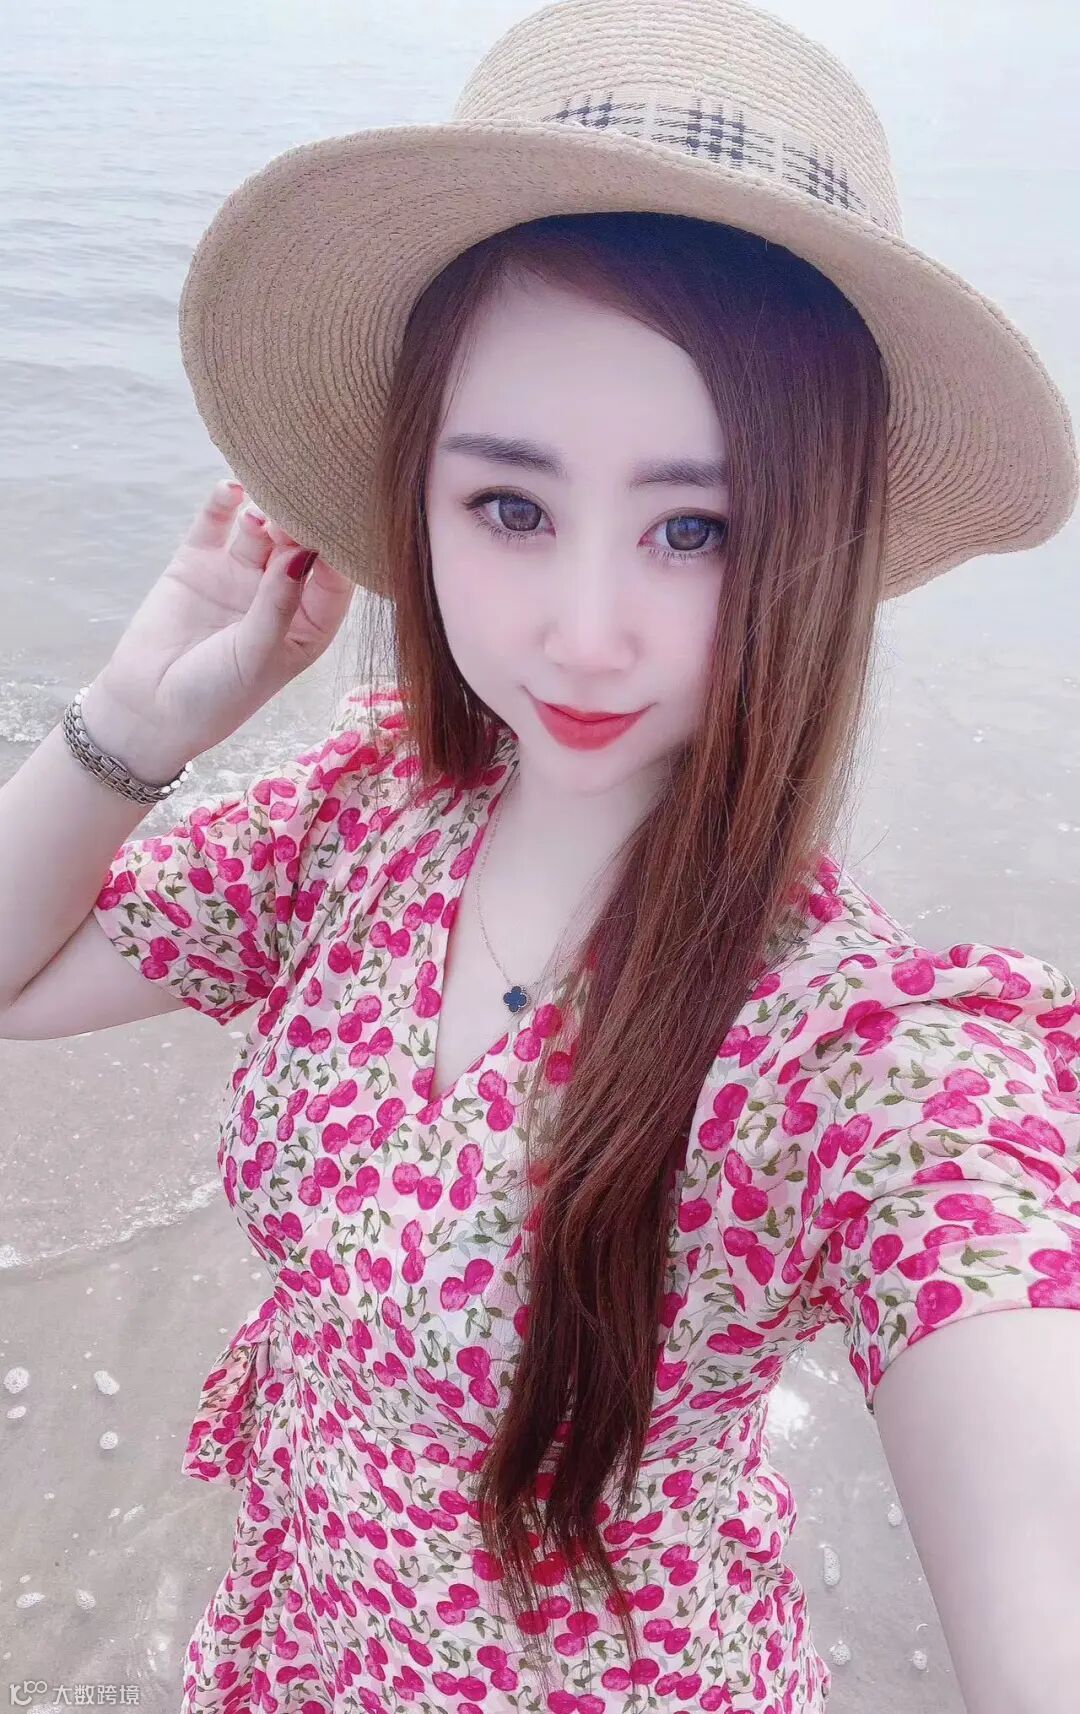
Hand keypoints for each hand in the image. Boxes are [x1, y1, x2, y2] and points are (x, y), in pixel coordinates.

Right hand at [84, 479, 355, 776]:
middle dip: (301, 525)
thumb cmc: (216, 696)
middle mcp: (280, 594)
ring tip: (263, 513)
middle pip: (301, 545)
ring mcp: (239, 573)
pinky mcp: (199, 560)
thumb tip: (302, 553)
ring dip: (267, 510)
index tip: (332, 531)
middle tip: (294, 514)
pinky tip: (231, 488)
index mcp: (308, 625)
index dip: (336, 553)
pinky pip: (217, 520)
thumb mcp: (256, 655)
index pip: (335, 579)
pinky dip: (224, 500)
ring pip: (262, 526)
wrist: (149, 708)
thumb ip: (278, 605)